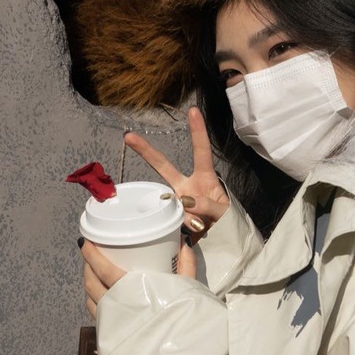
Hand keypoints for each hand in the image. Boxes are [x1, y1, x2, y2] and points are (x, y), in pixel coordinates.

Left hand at [81, 239, 197, 318]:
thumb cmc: (180, 319)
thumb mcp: (185, 289)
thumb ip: (185, 264)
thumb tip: (183, 242)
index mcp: (130, 291)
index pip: (103, 269)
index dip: (91, 254)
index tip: (85, 242)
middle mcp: (114, 306)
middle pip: (91, 281)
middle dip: (87, 264)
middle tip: (89, 252)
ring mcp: (110, 320)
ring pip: (90, 296)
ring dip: (88, 280)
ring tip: (92, 270)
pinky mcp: (110, 332)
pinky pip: (95, 311)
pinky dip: (92, 297)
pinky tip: (98, 294)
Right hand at [124, 107, 228, 241]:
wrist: (222, 244)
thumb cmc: (226, 221)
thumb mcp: (225, 212)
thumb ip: (210, 206)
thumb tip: (187, 202)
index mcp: (204, 179)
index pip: (201, 151)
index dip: (198, 132)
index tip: (193, 111)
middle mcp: (186, 188)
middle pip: (164, 166)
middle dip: (146, 151)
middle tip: (128, 136)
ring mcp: (177, 204)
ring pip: (166, 202)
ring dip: (185, 216)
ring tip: (203, 225)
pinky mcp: (171, 221)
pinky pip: (171, 224)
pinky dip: (185, 230)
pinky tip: (196, 232)